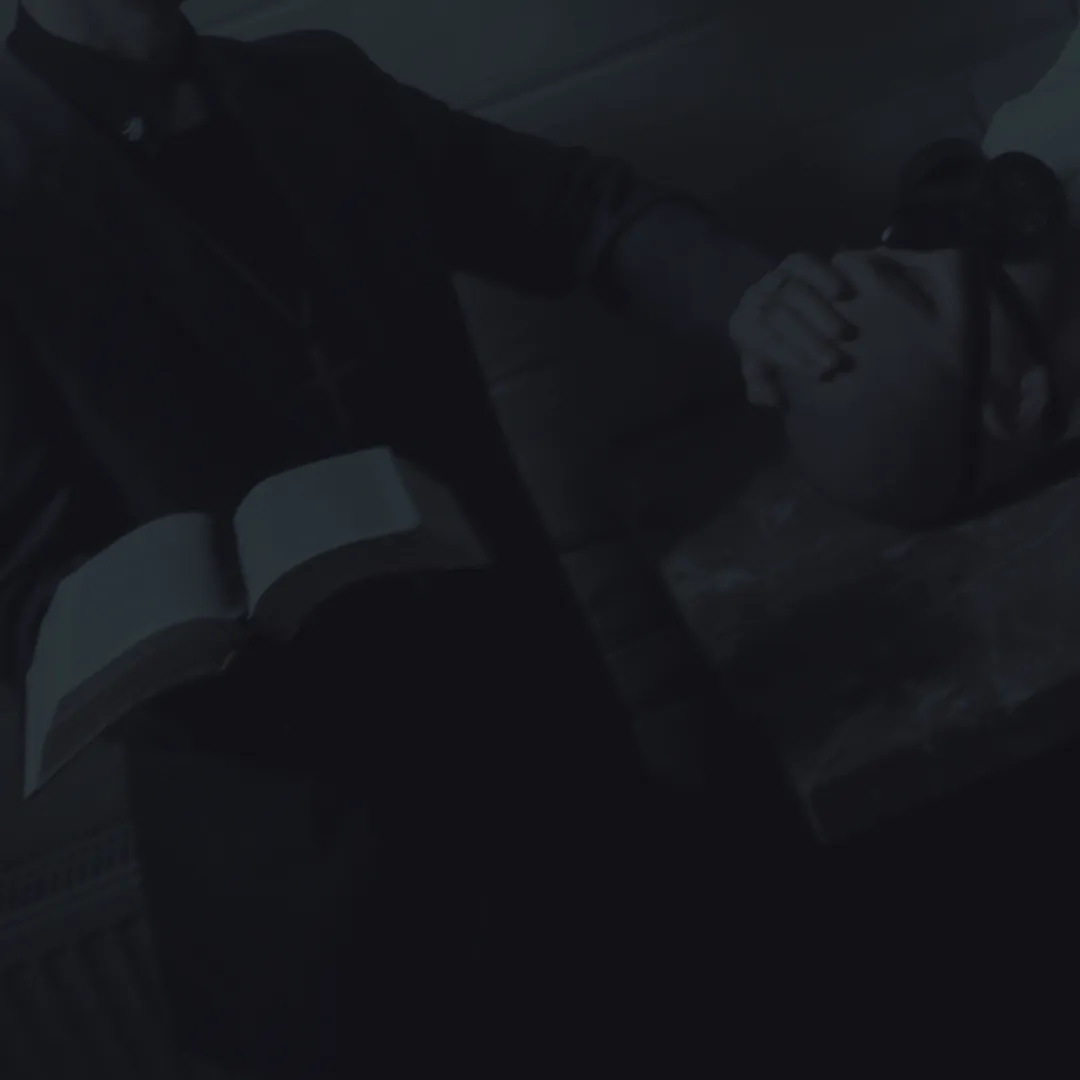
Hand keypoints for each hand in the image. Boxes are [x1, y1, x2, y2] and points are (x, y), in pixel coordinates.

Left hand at [729, 253, 858, 406]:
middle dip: (805, 340)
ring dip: (818, 312)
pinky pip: (804, 265)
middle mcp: (753, 300)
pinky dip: (824, 277)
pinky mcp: (795, 264)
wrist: (806, 326)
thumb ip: (766, 390)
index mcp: (743, 328)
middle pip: (775, 315)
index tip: (815, 374)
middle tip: (834, 362)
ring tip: (843, 334)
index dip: (788, 357)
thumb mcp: (776, 380)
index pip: (760, 340)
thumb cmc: (789, 358)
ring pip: (791, 289)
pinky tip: (844, 295)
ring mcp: (773, 278)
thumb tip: (766, 395)